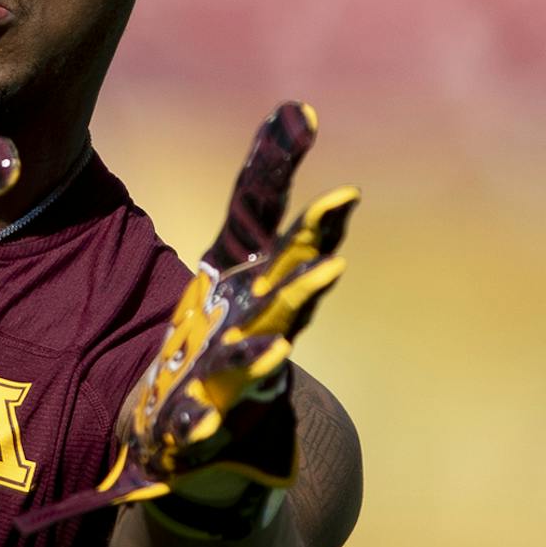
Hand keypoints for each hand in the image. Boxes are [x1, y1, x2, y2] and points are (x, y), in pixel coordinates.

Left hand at [16, 102, 357, 534]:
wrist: (204, 433)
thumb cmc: (226, 329)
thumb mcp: (237, 256)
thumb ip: (261, 192)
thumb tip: (293, 113)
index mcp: (265, 292)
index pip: (294, 250)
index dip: (319, 225)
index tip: (348, 195)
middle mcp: (259, 335)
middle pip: (284, 311)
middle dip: (304, 291)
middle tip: (327, 269)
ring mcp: (232, 383)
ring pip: (248, 369)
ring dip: (261, 359)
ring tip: (276, 350)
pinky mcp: (198, 425)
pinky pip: (199, 428)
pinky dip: (203, 426)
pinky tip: (199, 424)